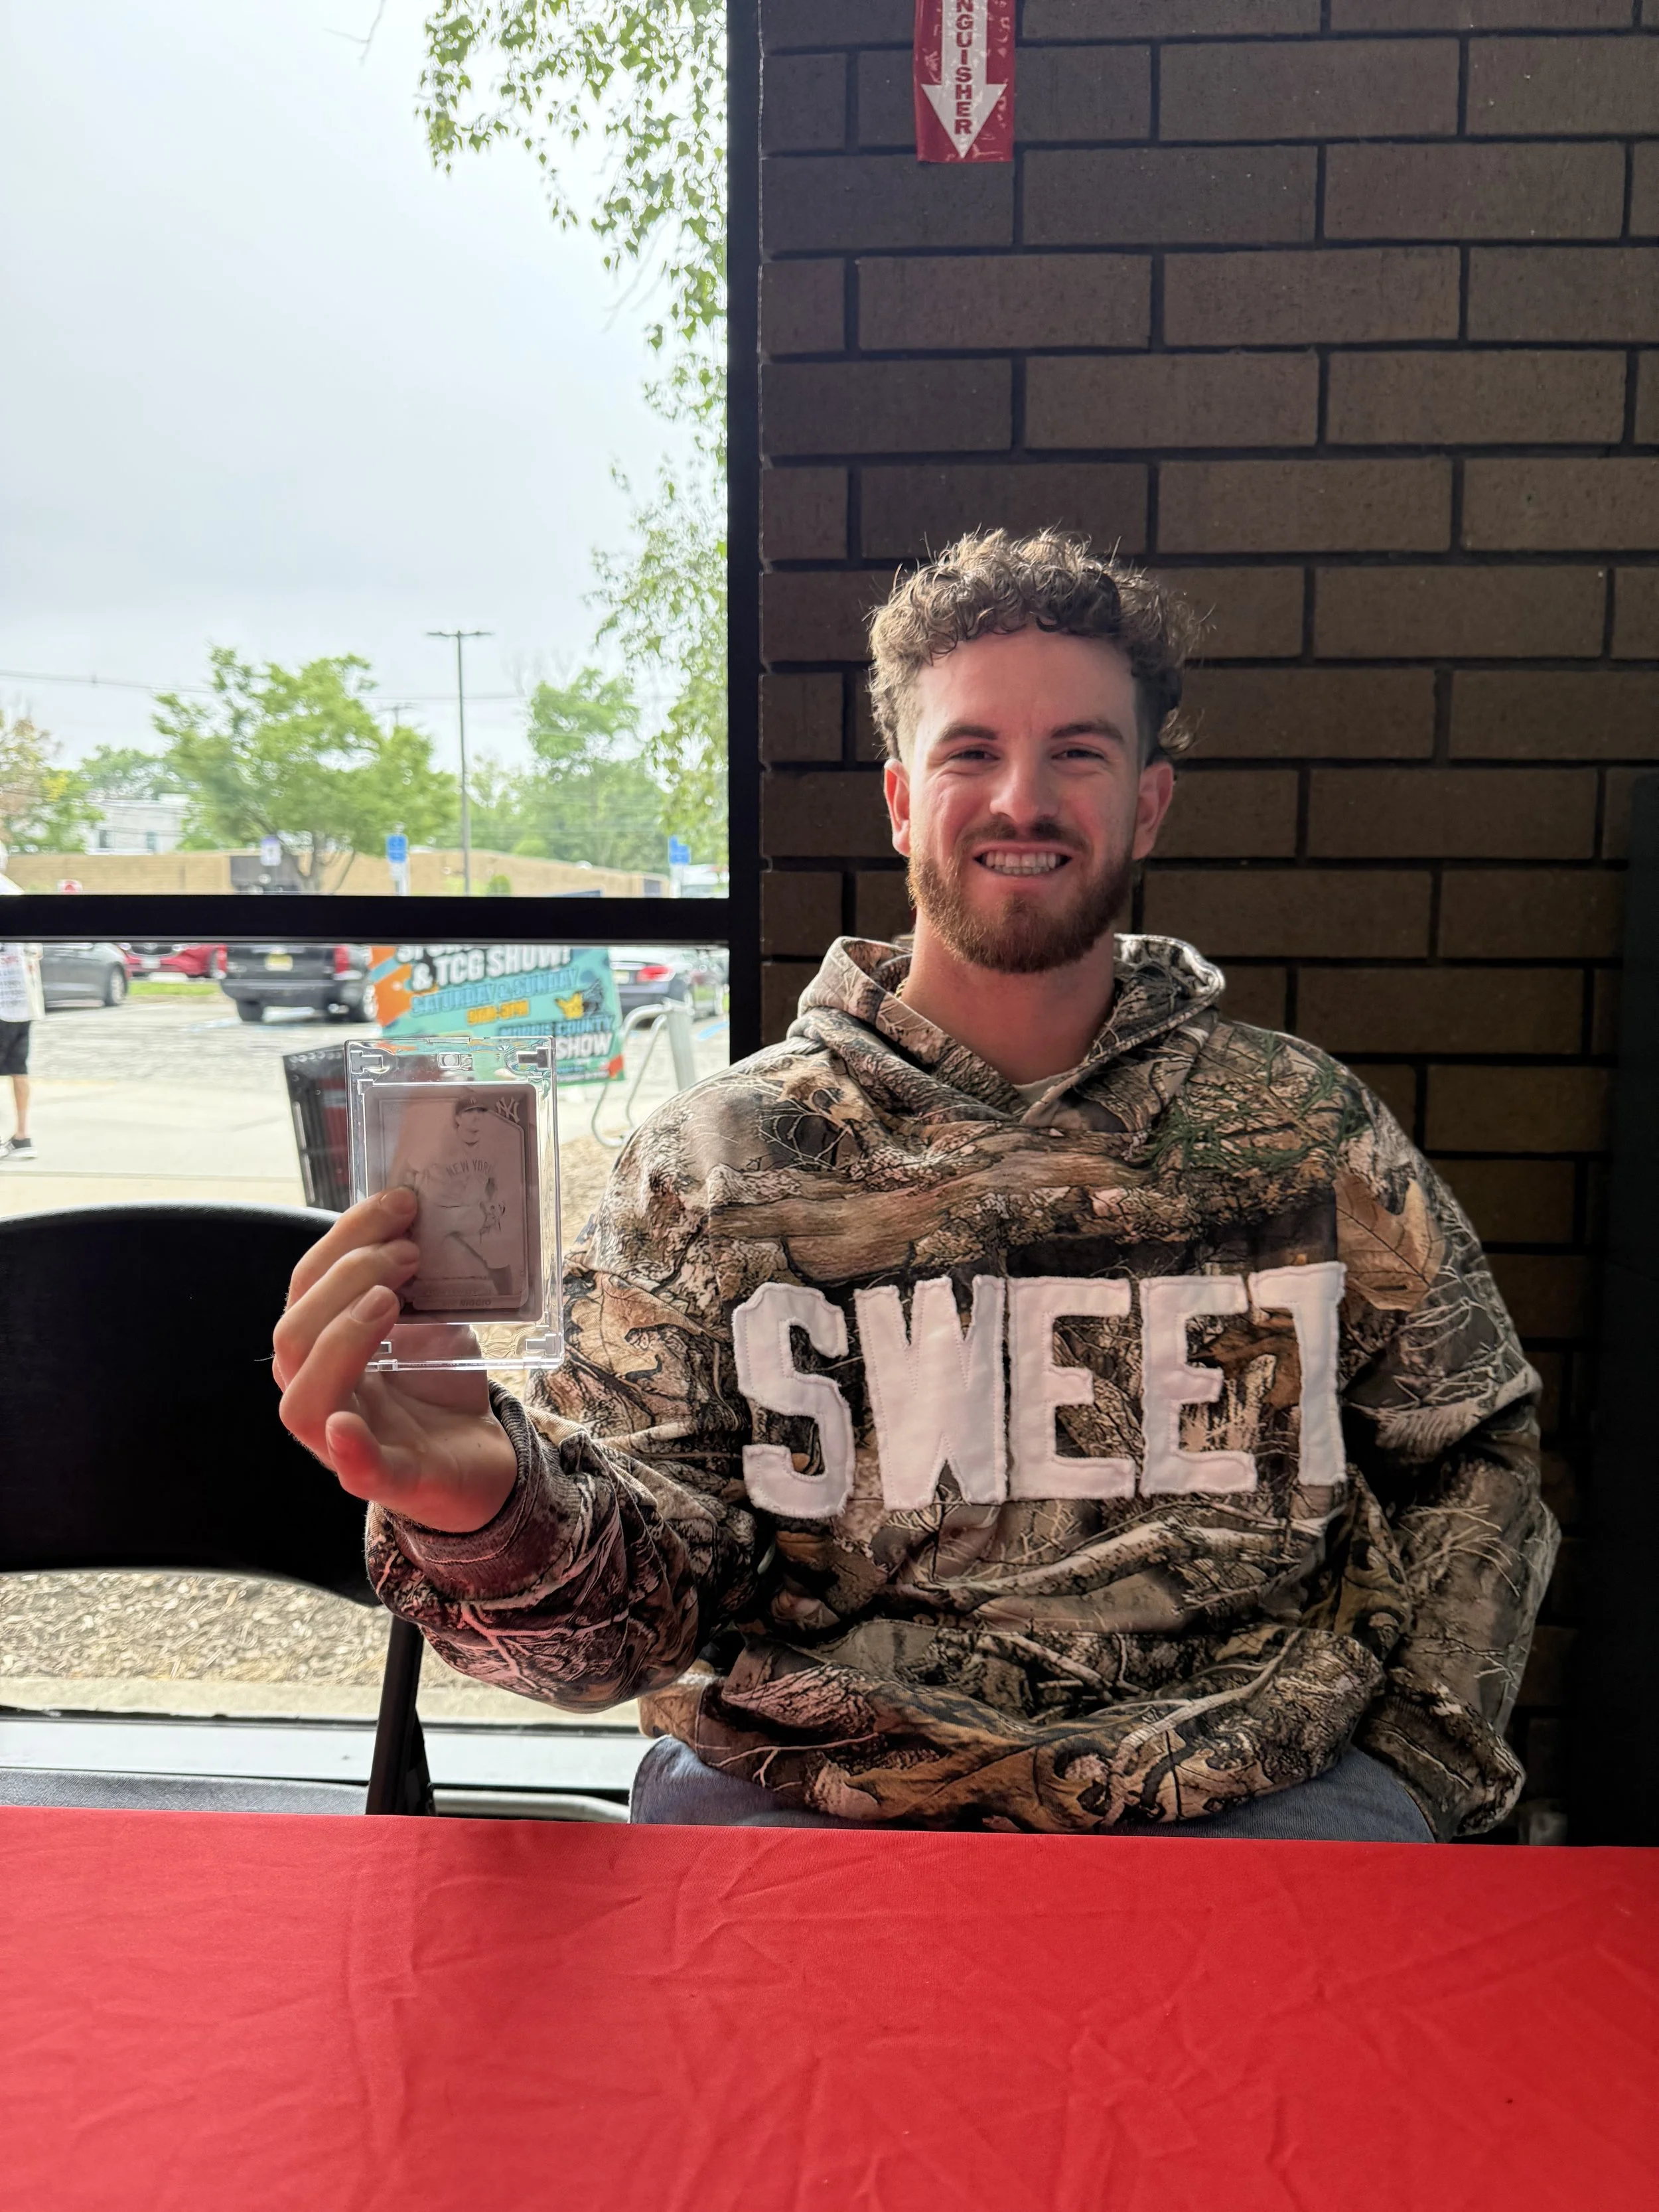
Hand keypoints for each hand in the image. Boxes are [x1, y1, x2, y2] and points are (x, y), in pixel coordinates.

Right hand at [273, 1186, 518, 1533]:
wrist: (481, 1455)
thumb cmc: (438, 1385)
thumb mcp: (429, 1320)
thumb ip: (415, 1282)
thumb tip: (420, 1216)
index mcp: (323, 1349)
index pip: (306, 1288)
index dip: (343, 1238)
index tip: (398, 1202)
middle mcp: (322, 1394)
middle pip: (293, 1337)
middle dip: (345, 1278)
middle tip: (409, 1251)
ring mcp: (347, 1444)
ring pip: (302, 1399)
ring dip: (341, 1338)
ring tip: (389, 1299)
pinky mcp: (390, 1481)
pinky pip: (355, 1470)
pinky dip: (348, 1445)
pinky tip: (346, 1422)